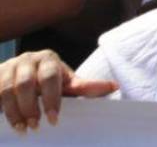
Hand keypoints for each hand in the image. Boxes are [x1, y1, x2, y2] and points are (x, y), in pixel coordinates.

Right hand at [0, 50, 116, 132]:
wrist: (15, 75)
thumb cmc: (46, 82)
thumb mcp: (65, 83)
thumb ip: (84, 87)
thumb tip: (114, 87)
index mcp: (49, 59)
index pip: (51, 77)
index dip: (52, 99)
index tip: (54, 120)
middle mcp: (29, 59)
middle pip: (27, 83)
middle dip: (32, 107)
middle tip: (37, 126)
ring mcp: (10, 67)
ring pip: (9, 90)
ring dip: (16, 112)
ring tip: (24, 129)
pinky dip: (3, 110)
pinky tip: (10, 124)